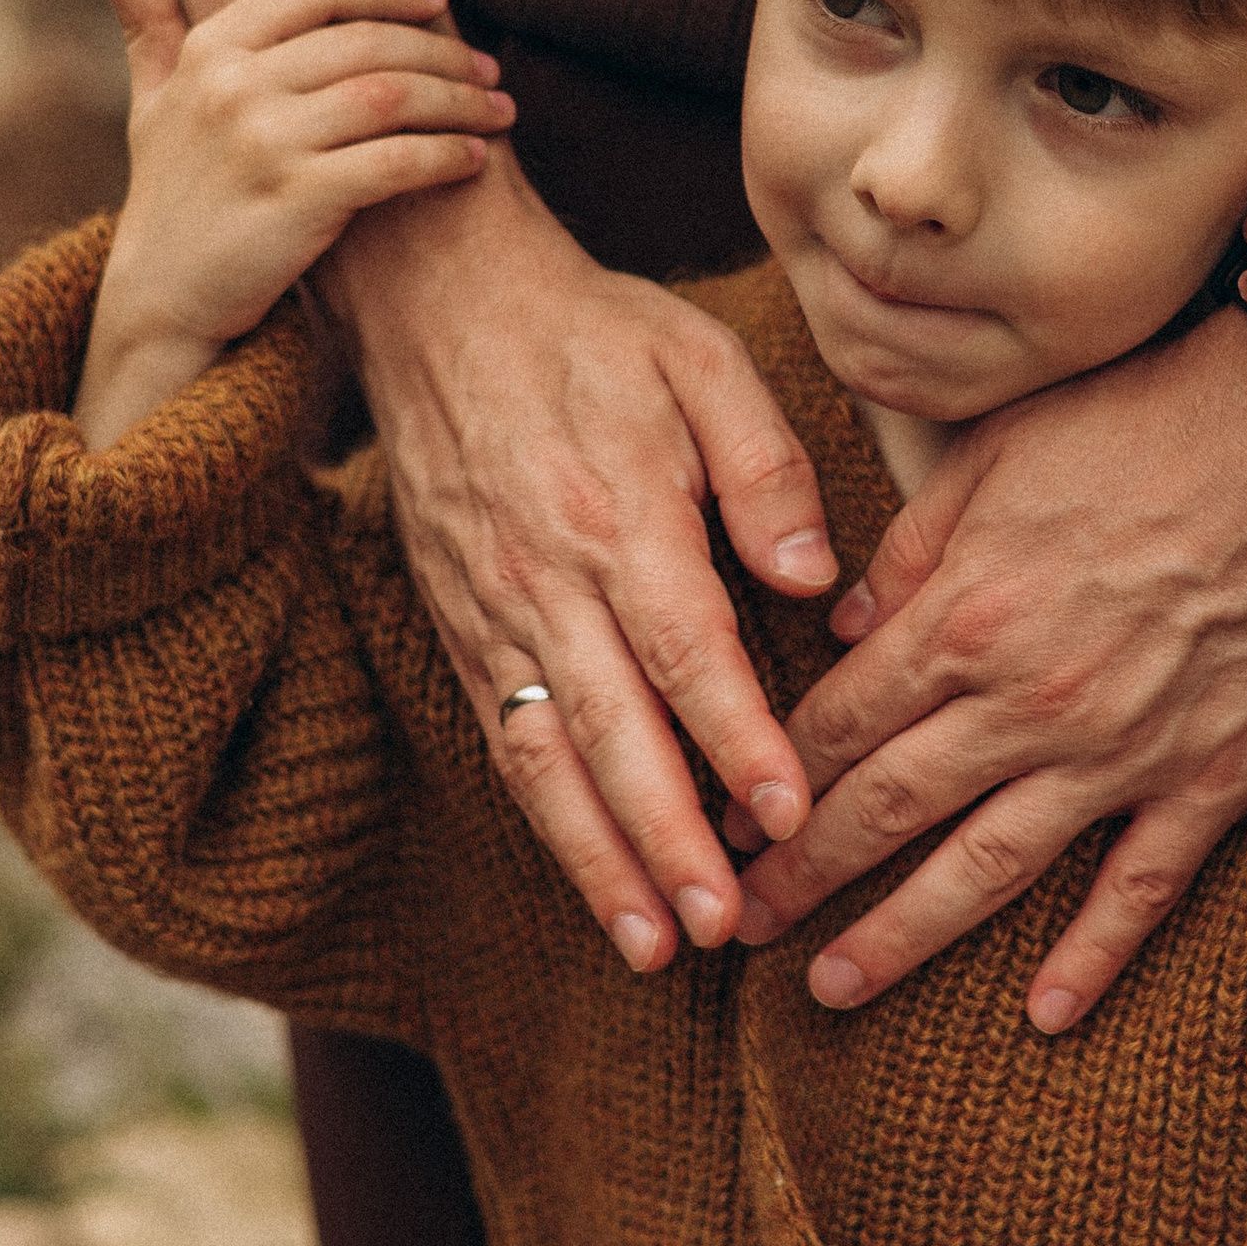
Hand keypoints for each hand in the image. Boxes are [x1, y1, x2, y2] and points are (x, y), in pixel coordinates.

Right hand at [78, 0, 516, 443]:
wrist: (161, 299)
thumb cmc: (170, 197)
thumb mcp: (150, 107)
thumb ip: (149, 33)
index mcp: (209, 50)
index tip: (436, 1)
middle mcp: (235, 86)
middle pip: (369, 43)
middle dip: (442, 51)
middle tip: (487, 67)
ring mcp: (266, 142)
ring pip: (394, 96)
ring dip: (460, 99)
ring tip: (499, 108)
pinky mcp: (300, 199)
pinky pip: (397, 160)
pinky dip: (446, 154)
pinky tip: (474, 157)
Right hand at [324, 156, 840, 969]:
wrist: (438, 301)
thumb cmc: (593, 331)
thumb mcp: (701, 361)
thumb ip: (766, 466)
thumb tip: (808, 575)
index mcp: (620, 514)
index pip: (687, 651)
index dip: (737, 740)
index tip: (788, 815)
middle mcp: (547, 579)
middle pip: (613, 732)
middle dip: (667, 841)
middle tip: (721, 927)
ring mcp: (494, 612)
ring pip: (547, 759)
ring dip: (599, 860)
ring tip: (654, 944)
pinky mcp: (463, 627)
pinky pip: (506, 741)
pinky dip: (549, 820)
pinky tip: (593, 877)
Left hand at [728, 310, 1246, 1028]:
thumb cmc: (1161, 412)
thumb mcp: (1005, 447)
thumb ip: (915, 546)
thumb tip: (845, 622)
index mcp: (968, 615)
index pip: (839, 721)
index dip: (771, 778)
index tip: (722, 821)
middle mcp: (1029, 700)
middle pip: (888, 807)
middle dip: (803, 873)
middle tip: (740, 925)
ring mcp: (1125, 749)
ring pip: (988, 868)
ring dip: (902, 935)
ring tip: (834, 987)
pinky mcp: (1216, 775)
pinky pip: (1142, 887)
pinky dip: (1094, 958)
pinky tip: (1046, 1017)